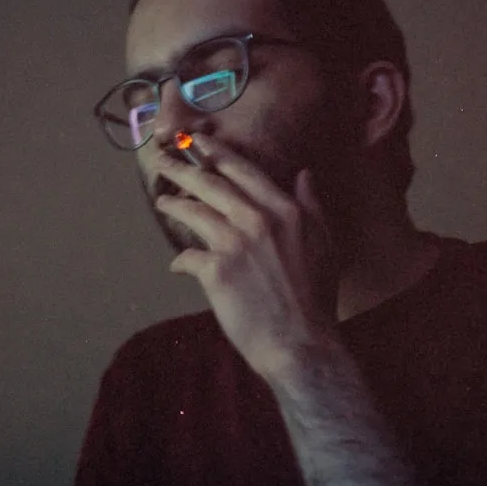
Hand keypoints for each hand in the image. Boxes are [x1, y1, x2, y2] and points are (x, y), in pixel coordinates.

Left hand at [153, 133, 337, 377]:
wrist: (301, 343)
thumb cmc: (316, 297)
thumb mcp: (325, 242)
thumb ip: (311, 205)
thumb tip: (304, 174)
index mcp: (284, 210)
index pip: (243, 171)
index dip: (217, 153)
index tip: (198, 142)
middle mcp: (257, 220)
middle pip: (211, 185)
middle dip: (182, 168)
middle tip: (161, 159)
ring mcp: (234, 244)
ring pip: (194, 213)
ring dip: (175, 205)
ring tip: (163, 201)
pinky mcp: (216, 271)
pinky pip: (188, 258)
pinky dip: (181, 261)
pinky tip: (177, 264)